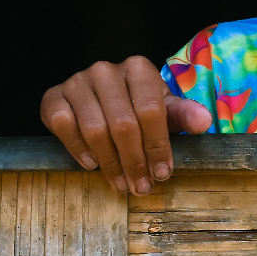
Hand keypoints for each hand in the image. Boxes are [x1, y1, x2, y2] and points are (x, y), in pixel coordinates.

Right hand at [40, 56, 212, 194]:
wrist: (99, 98)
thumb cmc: (137, 106)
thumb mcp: (163, 109)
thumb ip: (183, 115)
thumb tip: (203, 121)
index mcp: (138, 68)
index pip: (152, 111)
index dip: (158, 146)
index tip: (163, 174)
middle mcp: (105, 70)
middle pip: (124, 124)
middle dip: (135, 162)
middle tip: (141, 188)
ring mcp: (77, 82)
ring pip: (95, 129)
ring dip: (110, 163)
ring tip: (121, 184)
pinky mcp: (53, 96)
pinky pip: (63, 125)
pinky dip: (78, 148)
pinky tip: (92, 164)